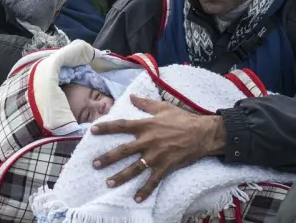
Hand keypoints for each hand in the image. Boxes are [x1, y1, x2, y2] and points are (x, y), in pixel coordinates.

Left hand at [89, 95, 225, 201]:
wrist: (203, 133)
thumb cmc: (183, 119)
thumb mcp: (163, 107)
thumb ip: (145, 103)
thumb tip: (131, 96)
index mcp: (146, 125)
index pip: (121, 126)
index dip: (106, 128)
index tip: (92, 131)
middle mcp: (148, 141)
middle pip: (123, 150)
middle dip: (107, 158)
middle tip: (94, 164)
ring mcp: (156, 155)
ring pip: (135, 168)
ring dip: (121, 177)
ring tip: (108, 183)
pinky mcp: (166, 166)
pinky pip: (153, 180)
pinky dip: (145, 190)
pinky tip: (137, 198)